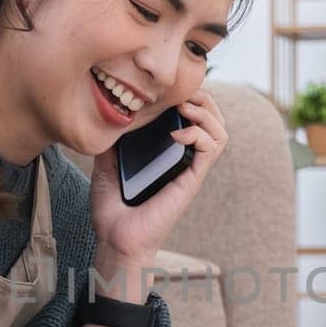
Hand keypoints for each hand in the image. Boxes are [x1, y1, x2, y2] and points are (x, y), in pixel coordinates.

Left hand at [88, 88, 227, 271]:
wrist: (115, 238)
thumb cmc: (112, 208)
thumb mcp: (106, 162)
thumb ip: (111, 138)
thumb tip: (106, 114)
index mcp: (169, 153)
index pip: (194, 118)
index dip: (191, 97)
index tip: (170, 88)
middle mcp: (184, 159)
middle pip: (214, 120)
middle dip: (203, 98)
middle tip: (181, 92)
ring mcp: (190, 170)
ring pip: (220, 132)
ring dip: (207, 112)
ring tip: (184, 106)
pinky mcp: (191, 180)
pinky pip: (210, 150)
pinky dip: (198, 133)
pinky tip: (176, 133)